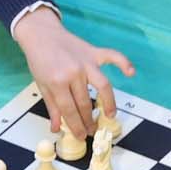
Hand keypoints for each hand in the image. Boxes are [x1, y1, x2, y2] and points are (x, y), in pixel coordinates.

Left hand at [13, 7, 133, 140]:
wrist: (40, 33)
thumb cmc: (39, 59)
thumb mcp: (41, 85)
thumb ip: (52, 106)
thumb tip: (56, 128)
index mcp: (57, 82)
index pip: (69, 110)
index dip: (76, 126)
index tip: (81, 136)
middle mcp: (74, 73)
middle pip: (85, 102)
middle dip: (89, 120)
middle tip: (91, 130)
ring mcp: (86, 62)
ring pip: (102, 86)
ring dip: (108, 102)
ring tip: (110, 115)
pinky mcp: (93, 52)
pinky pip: (112, 57)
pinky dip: (123, 63)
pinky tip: (131, 73)